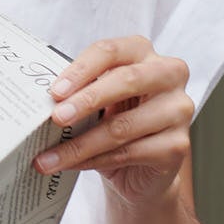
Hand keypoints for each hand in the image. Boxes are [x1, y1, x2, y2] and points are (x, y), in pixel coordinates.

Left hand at [37, 36, 194, 207]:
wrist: (140, 172)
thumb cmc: (116, 125)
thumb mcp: (99, 102)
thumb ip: (81, 92)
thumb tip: (45, 100)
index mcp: (145, 55)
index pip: (111, 51)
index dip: (81, 70)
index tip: (54, 92)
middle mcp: (169, 76)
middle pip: (126, 80)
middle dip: (85, 100)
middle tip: (55, 117)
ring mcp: (178, 111)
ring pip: (123, 126)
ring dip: (80, 144)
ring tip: (49, 157)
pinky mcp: (178, 146)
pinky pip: (128, 153)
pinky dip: (94, 161)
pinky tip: (71, 165)